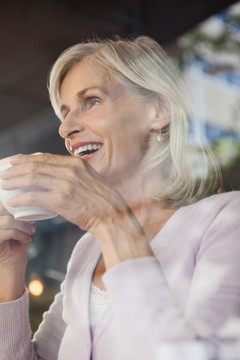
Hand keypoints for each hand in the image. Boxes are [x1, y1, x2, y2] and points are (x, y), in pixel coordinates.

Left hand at [0, 153, 152, 269]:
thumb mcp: (90, 180)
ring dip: (14, 181)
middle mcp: (70, 170)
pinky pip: (35, 196)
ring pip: (32, 178)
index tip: (15, 161)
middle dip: (16, 169)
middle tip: (4, 174)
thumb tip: (58, 176)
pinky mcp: (61, 200)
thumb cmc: (102, 201)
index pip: (45, 158)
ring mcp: (65, 185)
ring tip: (5, 185)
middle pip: (35, 165)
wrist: (113, 216)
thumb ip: (75, 175)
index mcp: (77, 164)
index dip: (26, 159)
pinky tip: (14, 201)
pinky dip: (21, 198)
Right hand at [0, 202, 34, 266]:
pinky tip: (26, 239)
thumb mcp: (18, 230)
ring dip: (22, 226)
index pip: (2, 205)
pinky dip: (20, 234)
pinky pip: (8, 232)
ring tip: (30, 232)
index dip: (14, 206)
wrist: (12, 271)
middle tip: (31, 223)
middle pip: (3, 210)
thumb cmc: (15, 251)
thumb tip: (27, 206)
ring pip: (7, 221)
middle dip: (20, 216)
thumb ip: (19, 218)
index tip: (27, 212)